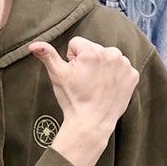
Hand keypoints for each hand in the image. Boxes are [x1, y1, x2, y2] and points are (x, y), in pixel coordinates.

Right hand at [29, 37, 138, 165]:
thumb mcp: (57, 75)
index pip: (76, 43)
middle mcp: (112, 54)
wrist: (93, 122)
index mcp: (92, 51)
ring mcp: (124, 65)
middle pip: (93, 48)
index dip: (72, 58)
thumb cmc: (74, 98)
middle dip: (88, 61)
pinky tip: (107, 86)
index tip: (75, 73)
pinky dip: (115, 74)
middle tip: (85, 80)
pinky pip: (121, 67)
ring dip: (102, 66)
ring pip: (107, 57)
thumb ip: (47, 55)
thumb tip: (33, 45)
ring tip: (96, 83)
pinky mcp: (133, 75)